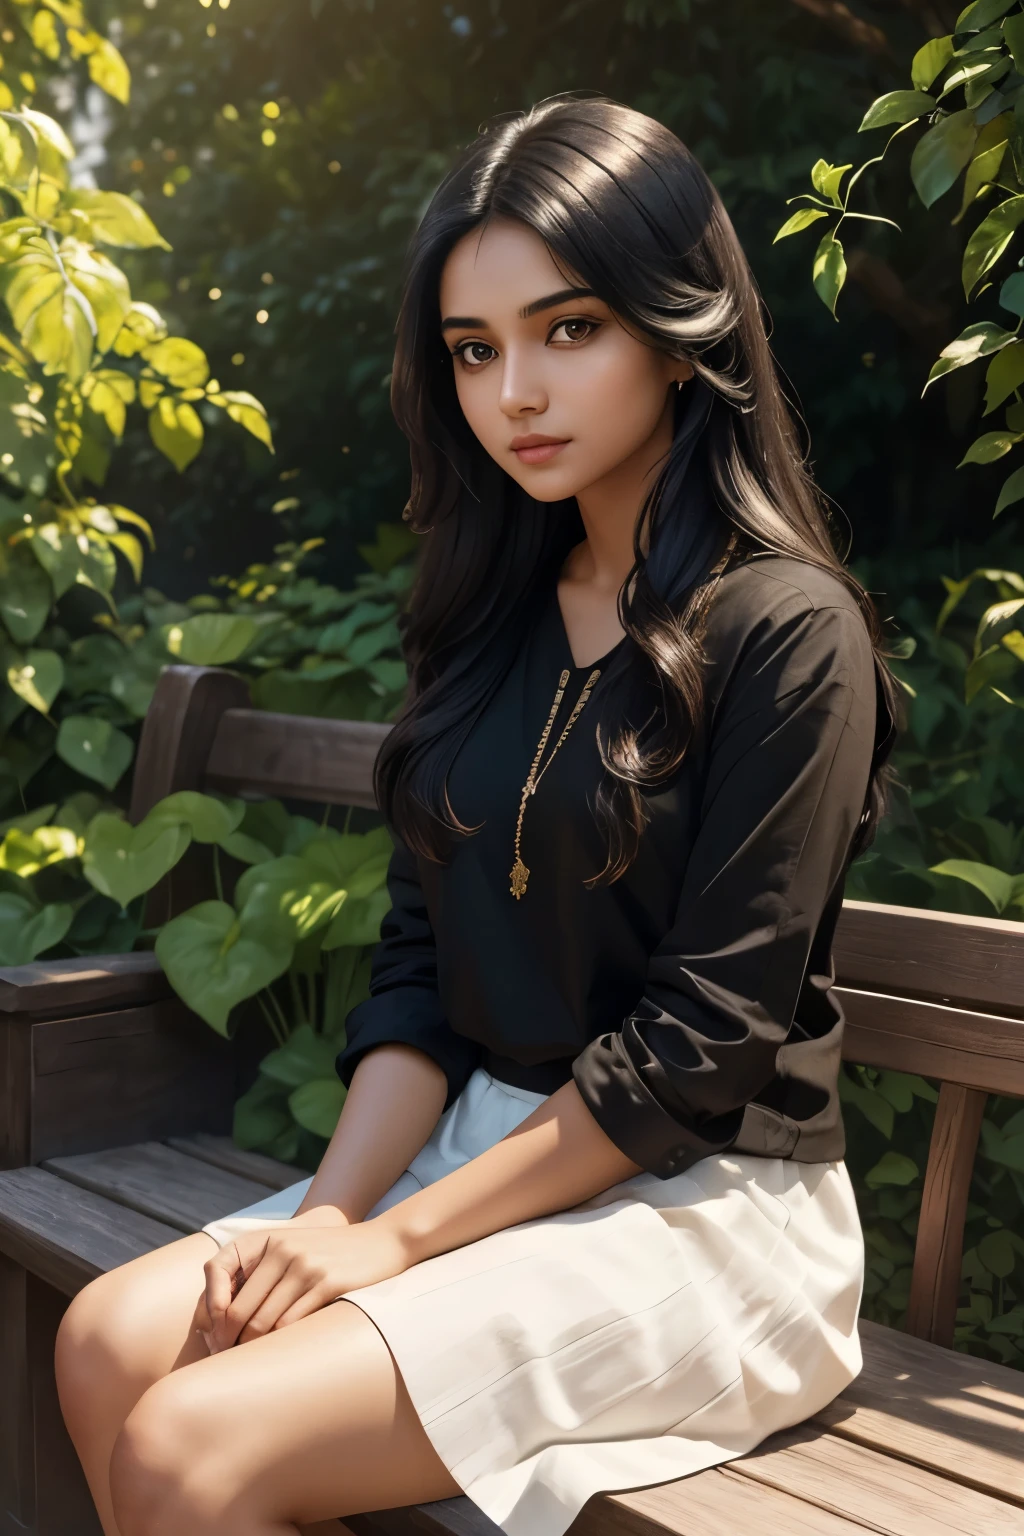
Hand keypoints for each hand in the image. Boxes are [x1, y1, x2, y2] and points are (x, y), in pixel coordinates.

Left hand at [202, 1216, 413, 1351]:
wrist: (381, 1243)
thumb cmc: (327, 1255)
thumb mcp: (289, 1250)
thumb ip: (256, 1275)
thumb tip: (215, 1322)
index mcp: (265, 1238)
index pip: (216, 1269)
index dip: (210, 1308)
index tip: (213, 1334)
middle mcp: (282, 1248)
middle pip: (240, 1309)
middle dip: (228, 1341)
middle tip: (228, 1360)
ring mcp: (306, 1265)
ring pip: (263, 1322)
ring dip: (253, 1349)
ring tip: (250, 1362)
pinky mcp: (328, 1283)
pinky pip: (292, 1324)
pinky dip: (280, 1343)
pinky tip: (279, 1352)